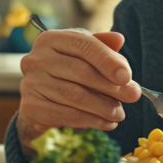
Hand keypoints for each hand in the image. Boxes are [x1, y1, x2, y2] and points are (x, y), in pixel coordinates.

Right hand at [17, 29, 141, 151]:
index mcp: (52, 39)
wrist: (44, 103)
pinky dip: (91, 120)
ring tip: (120, 113)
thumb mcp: (88, 57)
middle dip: (112, 86)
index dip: (108, 61)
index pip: (84, 44)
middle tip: (132, 96)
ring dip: (104, 107)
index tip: (127, 77)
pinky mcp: (30, 106)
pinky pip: (66, 115)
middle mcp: (36, 59)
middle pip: (81, 72)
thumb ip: (104, 48)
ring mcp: (30, 83)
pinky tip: (107, 123)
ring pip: (75, 95)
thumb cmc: (72, 74)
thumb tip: (118, 39)